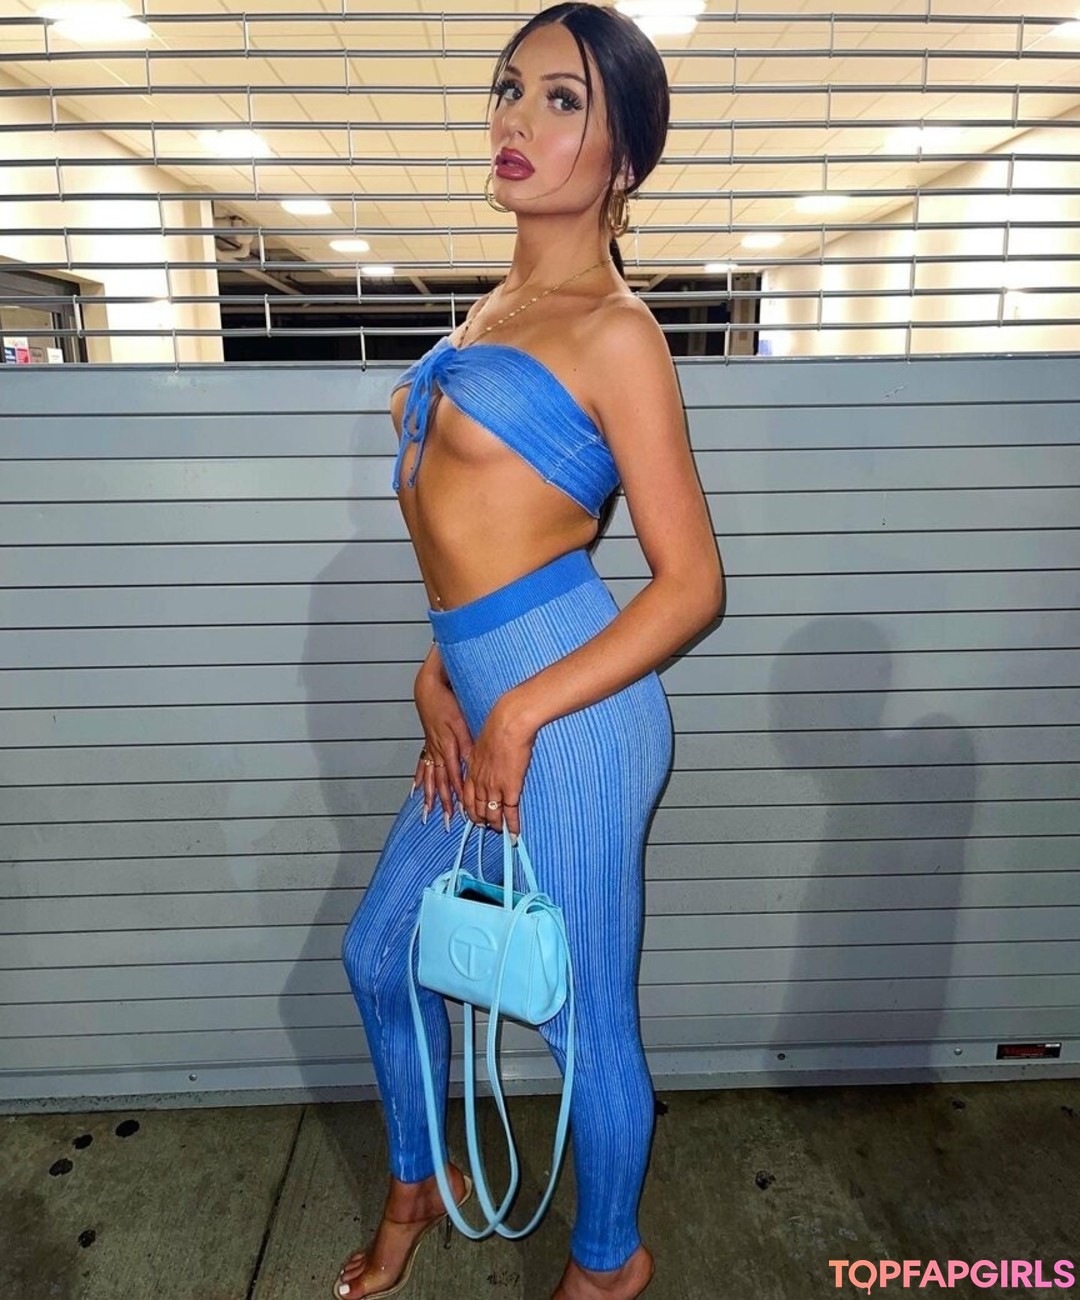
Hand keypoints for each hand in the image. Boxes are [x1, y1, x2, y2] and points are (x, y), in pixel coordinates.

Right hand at [413, 670, 473, 828]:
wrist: (429, 689)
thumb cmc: (447, 703)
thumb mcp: (461, 722)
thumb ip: (467, 744)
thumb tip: (471, 764)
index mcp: (448, 748)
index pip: (454, 778)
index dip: (459, 796)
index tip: (464, 811)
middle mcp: (437, 752)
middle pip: (440, 783)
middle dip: (445, 803)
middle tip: (447, 822)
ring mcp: (430, 749)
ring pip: (429, 778)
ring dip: (429, 797)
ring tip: (426, 813)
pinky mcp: (427, 743)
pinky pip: (421, 766)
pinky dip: (418, 780)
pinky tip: (415, 791)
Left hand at [460, 697, 535, 837]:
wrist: (508, 723)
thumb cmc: (498, 727)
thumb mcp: (482, 743)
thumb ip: (481, 756)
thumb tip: (486, 757)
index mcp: (472, 770)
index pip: (467, 797)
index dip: (470, 810)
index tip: (474, 816)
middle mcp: (480, 782)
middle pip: (477, 809)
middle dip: (481, 821)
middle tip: (487, 828)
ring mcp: (494, 787)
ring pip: (492, 814)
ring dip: (496, 825)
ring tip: (501, 833)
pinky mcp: (510, 788)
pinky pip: (510, 812)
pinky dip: (512, 825)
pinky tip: (514, 834)